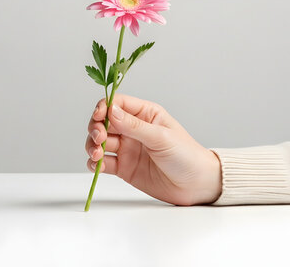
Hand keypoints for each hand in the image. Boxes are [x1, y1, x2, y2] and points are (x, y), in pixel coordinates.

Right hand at [86, 93, 221, 205]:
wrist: (197, 186)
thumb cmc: (187, 156)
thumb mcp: (161, 137)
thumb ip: (134, 126)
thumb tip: (111, 111)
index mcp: (144, 114)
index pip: (116, 104)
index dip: (103, 108)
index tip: (98, 117)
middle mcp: (133, 130)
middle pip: (103, 123)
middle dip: (96, 129)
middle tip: (99, 139)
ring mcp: (127, 149)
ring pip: (99, 142)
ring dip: (92, 146)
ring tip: (97, 155)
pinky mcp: (123, 168)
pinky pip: (102, 162)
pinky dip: (95, 163)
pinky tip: (97, 165)